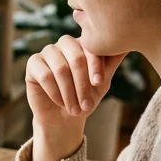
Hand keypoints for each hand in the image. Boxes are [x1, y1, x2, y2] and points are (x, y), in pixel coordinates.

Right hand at [25, 36, 124, 160]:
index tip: (99, 83)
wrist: (65, 117)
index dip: (95, 66)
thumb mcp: (102, 81)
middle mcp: (64, 43)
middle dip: (82, 84)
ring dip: (69, 92)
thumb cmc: (85, 97)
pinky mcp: (33, 64)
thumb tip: (127, 45)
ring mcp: (47, 52)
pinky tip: (60, 102)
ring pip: (60, 68)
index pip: (90, 47)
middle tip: (87, 105)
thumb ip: (111, 62)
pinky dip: (55, 92)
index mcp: (83, 43)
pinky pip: (45, 75)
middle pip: (75, 57)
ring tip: (75, 109)